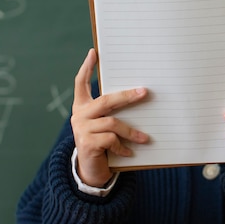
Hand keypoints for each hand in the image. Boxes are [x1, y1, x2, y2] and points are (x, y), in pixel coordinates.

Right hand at [71, 49, 148, 186]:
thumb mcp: (105, 125)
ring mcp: (81, 129)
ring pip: (112, 123)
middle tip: (144, 92)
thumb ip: (112, 113)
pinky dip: (123, 146)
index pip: (81, 83)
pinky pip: (111, 140)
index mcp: (82, 106)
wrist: (90, 171)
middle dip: (127, 96)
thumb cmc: (103, 143)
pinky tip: (130, 153)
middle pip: (105, 101)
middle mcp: (79, 115)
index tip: (93, 52)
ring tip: (145, 139)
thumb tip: (139, 96)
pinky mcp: (87, 144)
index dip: (86, 67)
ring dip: (131, 132)